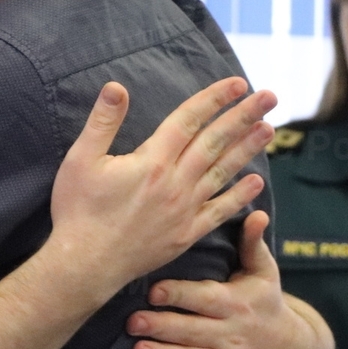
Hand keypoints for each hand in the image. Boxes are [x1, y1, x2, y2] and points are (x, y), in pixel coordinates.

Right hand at [43, 78, 275, 297]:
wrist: (85, 265)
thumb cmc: (78, 211)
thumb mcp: (80, 160)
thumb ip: (102, 122)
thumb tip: (116, 86)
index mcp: (151, 161)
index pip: (188, 120)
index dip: (214, 99)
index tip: (237, 83)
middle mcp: (175, 183)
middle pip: (214, 141)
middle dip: (243, 116)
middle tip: (269, 97)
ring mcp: (184, 209)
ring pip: (223, 172)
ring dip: (247, 149)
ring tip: (268, 129)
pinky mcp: (186, 233)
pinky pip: (220, 211)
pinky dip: (240, 196)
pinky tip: (256, 182)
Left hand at [128, 211, 335, 348]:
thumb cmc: (266, 302)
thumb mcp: (264, 273)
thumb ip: (252, 245)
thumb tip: (256, 213)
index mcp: (235, 303)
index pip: (204, 297)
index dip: (179, 295)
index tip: (154, 291)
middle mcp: (230, 333)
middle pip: (192, 331)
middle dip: (162, 327)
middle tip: (132, 322)